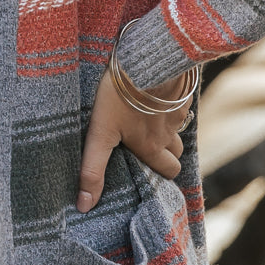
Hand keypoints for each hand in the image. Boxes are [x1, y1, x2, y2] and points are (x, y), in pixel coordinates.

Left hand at [76, 67, 190, 212]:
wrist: (147, 58)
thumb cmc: (120, 97)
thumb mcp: (101, 133)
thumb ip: (93, 169)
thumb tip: (84, 206)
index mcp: (151, 147)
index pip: (169, 171)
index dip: (162, 173)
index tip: (151, 171)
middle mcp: (169, 132)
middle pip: (177, 151)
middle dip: (167, 152)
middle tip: (147, 146)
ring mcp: (177, 109)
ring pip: (177, 126)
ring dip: (166, 127)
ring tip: (147, 119)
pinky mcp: (180, 88)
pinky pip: (178, 102)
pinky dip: (169, 103)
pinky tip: (153, 94)